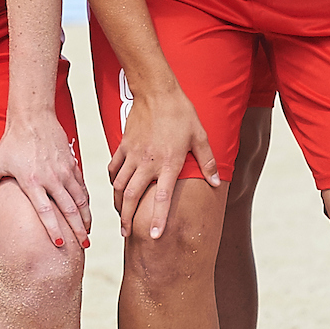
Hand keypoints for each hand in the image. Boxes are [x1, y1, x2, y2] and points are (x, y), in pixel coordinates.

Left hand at [0, 108, 90, 247]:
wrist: (32, 118)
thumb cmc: (11, 143)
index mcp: (32, 181)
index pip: (46, 212)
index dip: (54, 230)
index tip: (60, 245)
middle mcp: (51, 178)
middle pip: (69, 209)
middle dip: (78, 230)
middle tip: (84, 246)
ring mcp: (64, 171)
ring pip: (80, 199)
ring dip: (86, 218)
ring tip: (87, 235)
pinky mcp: (72, 164)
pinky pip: (82, 187)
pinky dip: (86, 202)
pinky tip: (86, 213)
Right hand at [106, 77, 219, 240]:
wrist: (156, 91)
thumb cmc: (181, 113)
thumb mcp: (200, 136)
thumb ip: (208, 162)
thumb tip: (216, 183)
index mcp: (168, 163)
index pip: (161, 198)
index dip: (157, 219)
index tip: (153, 237)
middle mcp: (147, 162)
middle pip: (130, 197)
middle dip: (126, 218)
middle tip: (126, 234)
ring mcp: (133, 154)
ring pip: (119, 185)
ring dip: (118, 203)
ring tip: (120, 216)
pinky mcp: (123, 145)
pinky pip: (114, 168)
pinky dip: (113, 180)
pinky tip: (115, 187)